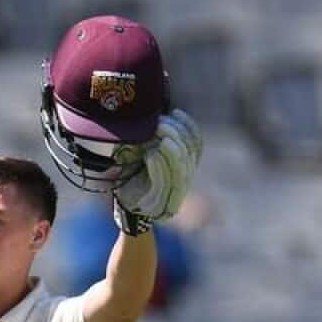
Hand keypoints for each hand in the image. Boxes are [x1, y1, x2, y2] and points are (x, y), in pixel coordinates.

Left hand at [113, 109, 203, 234]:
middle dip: (175, 133)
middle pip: (189, 152)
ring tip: (157, 134)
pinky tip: (150, 154)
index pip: (196, 143)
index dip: (189, 126)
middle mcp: (185, 179)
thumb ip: (156, 139)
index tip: (175, 112)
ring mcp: (175, 193)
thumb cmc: (132, 178)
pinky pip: (165, 180)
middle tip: (158, 123)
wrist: (125, 209)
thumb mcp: (144, 153)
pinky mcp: (161, 202)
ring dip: (169, 147)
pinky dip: (159, 165)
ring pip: (180, 165)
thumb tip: (159, 116)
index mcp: (186, 166)